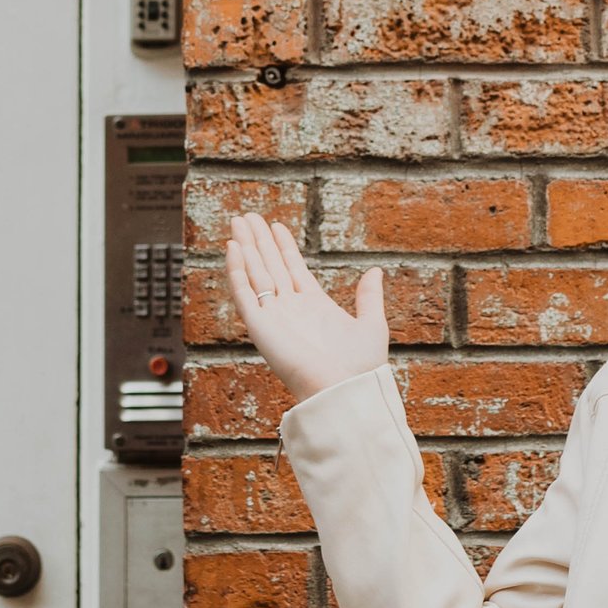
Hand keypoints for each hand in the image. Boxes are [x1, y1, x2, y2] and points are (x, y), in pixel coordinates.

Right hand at [225, 212, 389, 408]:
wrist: (344, 391)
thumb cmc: (360, 368)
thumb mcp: (371, 324)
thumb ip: (369, 297)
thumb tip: (375, 270)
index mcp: (314, 307)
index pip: (293, 268)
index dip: (283, 246)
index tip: (276, 225)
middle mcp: (290, 309)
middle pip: (270, 266)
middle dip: (258, 241)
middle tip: (247, 216)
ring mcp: (274, 316)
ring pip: (255, 274)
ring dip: (245, 248)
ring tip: (237, 222)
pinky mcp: (260, 326)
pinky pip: (244, 293)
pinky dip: (236, 270)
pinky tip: (232, 249)